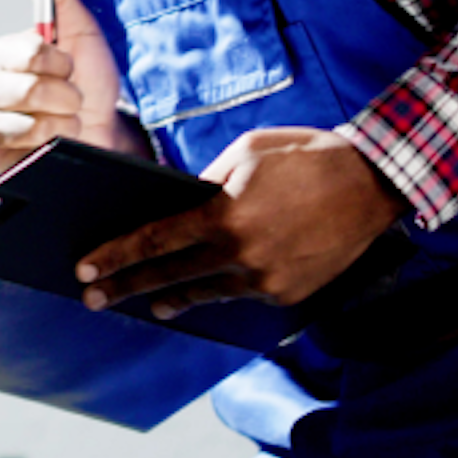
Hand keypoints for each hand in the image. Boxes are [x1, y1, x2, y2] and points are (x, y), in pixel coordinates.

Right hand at [0, 0, 134, 171]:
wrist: (101, 132)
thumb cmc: (88, 80)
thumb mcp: (78, 31)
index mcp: (0, 54)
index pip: (32, 54)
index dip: (64, 63)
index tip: (72, 67)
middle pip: (30, 92)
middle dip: (67, 97)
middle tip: (73, 98)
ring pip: (29, 126)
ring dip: (63, 125)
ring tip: (66, 122)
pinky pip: (21, 157)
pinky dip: (48, 151)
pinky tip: (51, 146)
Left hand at [74, 126, 400, 314]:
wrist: (371, 184)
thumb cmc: (305, 157)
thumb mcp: (245, 154)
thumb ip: (206, 186)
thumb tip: (178, 208)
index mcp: (225, 215)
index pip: (156, 241)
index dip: (117, 256)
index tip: (86, 268)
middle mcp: (242, 254)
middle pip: (170, 276)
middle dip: (126, 286)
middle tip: (94, 297)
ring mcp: (267, 281)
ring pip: (206, 292)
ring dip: (172, 297)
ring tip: (149, 303)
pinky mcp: (288, 294)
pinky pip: (243, 295)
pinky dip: (223, 290)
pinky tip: (205, 290)